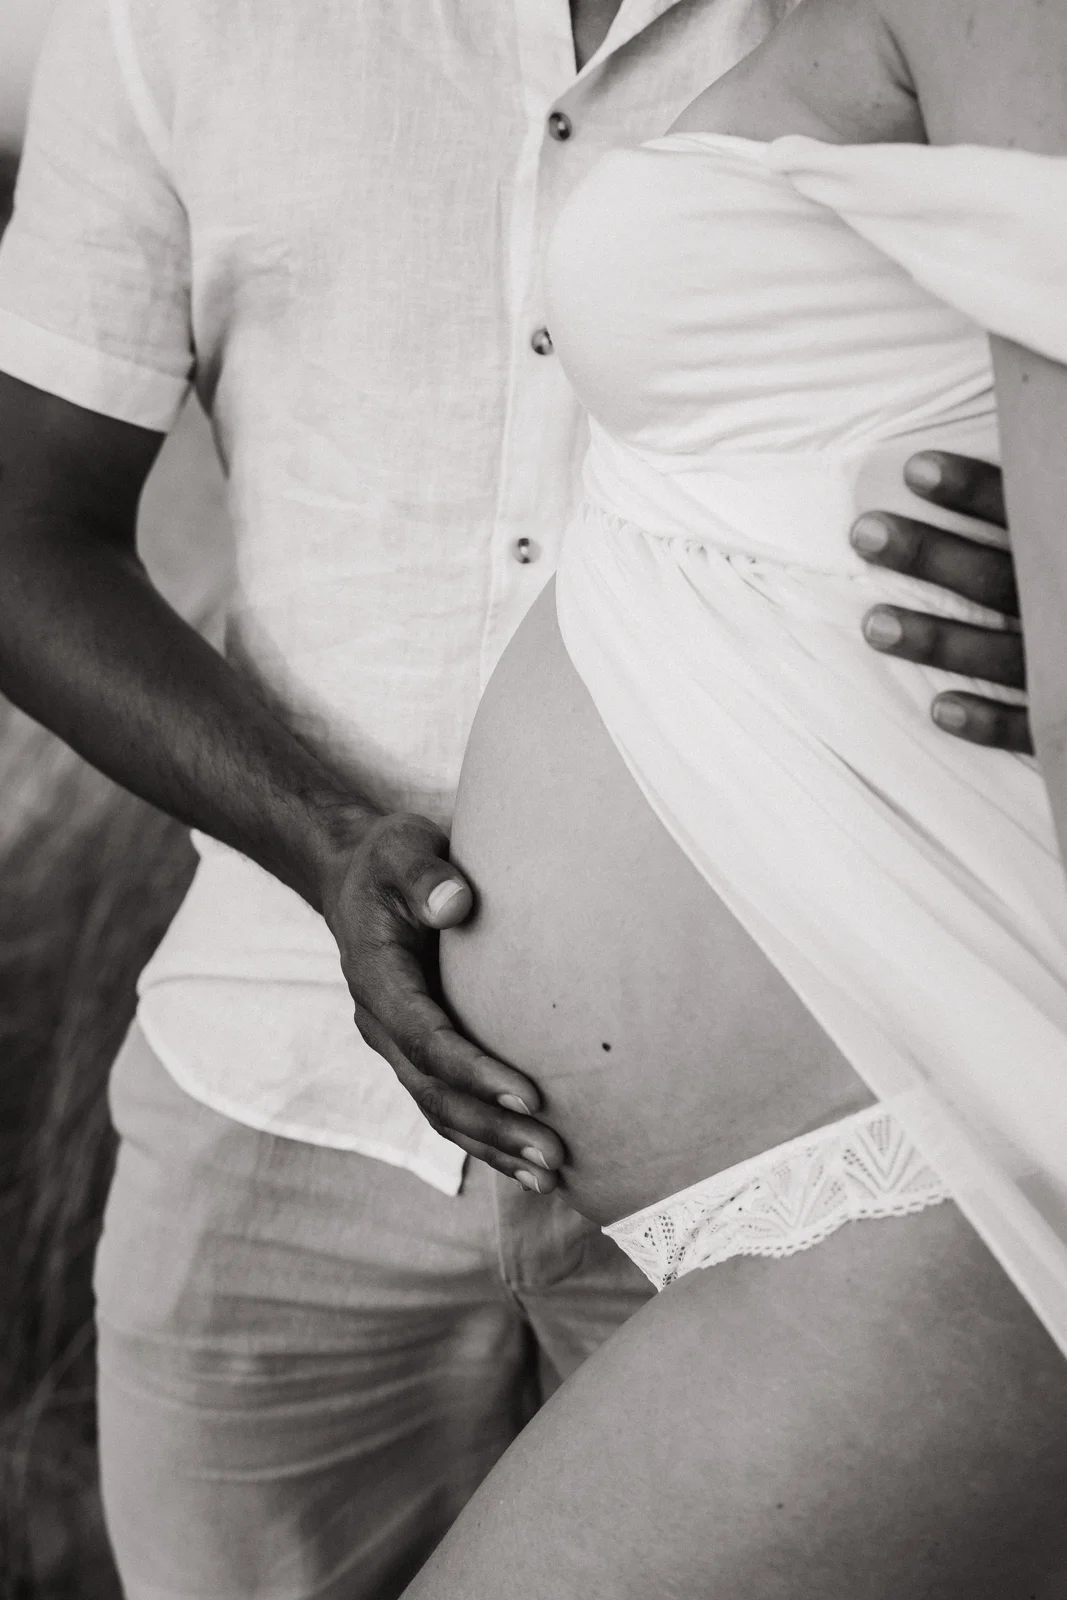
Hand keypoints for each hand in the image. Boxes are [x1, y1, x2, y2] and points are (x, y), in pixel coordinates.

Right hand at [320, 810, 563, 1190]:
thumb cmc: (390, 860)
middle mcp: (380, 1023)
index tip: (531, 1094)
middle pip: (435, 1091)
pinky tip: (528, 1163)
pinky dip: (486, 1138)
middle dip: (494, 1127)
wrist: (359, 876)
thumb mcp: (400, 849)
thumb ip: (425, 875)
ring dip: (494, 1145)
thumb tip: (456, 904)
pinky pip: (447, 1105)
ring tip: (551, 1175)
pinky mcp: (418, 1051)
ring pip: (440, 1109)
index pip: (425, 1038)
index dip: (475, 1071)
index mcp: (375, 978)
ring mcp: (396, 1043)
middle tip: (555, 1153)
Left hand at [850, 451, 1030, 752]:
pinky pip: (1037, 725)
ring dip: (939, 640)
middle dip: (932, 556)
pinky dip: (991, 721)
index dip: (974, 491)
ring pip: (1008, 653)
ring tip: (873, 625)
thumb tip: (1031, 428)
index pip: (1029, 513)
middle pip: (1001, 579)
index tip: (913, 468)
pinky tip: (938, 711)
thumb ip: (1050, 508)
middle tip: (863, 534)